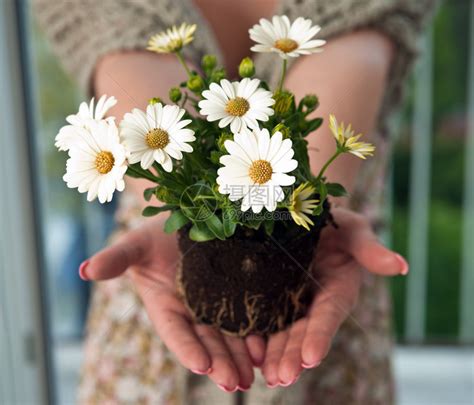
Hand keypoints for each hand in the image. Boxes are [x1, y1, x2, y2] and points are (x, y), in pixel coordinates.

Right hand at [80, 216, 265, 392]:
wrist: (184, 220)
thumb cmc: (154, 235)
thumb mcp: (136, 244)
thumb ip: (115, 259)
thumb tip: (85, 270)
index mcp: (165, 306)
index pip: (175, 332)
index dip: (187, 349)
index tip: (200, 365)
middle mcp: (191, 311)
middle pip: (206, 341)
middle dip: (219, 362)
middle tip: (234, 383)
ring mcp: (215, 305)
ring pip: (228, 336)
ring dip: (239, 357)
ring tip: (252, 375)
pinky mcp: (236, 295)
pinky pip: (246, 318)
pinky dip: (254, 335)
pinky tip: (265, 349)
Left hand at [260, 207, 407, 386]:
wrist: (304, 212)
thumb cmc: (335, 223)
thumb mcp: (353, 230)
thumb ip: (371, 250)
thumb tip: (402, 266)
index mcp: (337, 291)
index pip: (328, 316)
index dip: (320, 336)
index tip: (311, 358)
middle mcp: (313, 302)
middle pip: (302, 332)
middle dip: (293, 355)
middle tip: (280, 377)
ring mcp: (289, 302)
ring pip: (281, 332)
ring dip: (274, 355)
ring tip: (266, 376)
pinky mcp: (269, 297)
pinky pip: (261, 319)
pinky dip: (256, 337)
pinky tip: (246, 353)